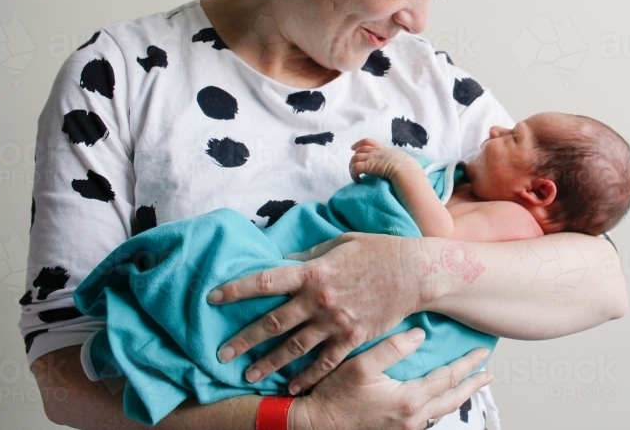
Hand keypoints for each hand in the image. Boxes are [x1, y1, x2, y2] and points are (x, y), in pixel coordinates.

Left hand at [208, 232, 430, 393]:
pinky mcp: (352, 337)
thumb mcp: (342, 243)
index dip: (236, 290)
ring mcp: (335, 322)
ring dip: (268, 363)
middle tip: (220, 353)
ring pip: (293, 348)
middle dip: (243, 340)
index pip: (265, 282)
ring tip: (248, 375)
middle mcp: (318, 299)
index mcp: (313, 271)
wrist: (415, 273)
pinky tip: (292, 387)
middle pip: (272, 323)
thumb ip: (311, 254)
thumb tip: (285, 260)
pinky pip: (325, 363)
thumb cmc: (380, 251)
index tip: (213, 298)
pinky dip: (307, 377)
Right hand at [290, 327, 492, 429]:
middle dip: (472, 385)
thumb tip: (419, 334)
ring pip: (442, 412)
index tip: (483, 354)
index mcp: (409, 400)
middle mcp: (412, 418)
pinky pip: (428, 419)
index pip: (448, 379)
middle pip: (452, 400)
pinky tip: (439, 400)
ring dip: (458, 397)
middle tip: (488, 373)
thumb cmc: (334, 395)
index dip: (467, 365)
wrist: (315, 424)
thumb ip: (392, 348)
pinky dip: (440, 407)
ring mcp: (405, 429)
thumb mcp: (360, 365)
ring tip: (469, 385)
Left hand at [349, 138, 420, 182]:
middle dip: (354, 157)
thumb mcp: (401, 159)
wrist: (404, 169)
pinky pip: (354, 168)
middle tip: (354, 166)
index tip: (353, 148)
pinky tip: (357, 180)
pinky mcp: (368, 166)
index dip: (359, 143)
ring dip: (352, 167)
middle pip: (359, 150)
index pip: (368, 141)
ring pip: (354, 159)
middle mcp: (375, 152)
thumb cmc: (407, 166)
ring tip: (355, 175)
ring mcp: (371, 158)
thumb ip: (397, 159)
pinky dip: (353, 174)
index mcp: (383, 149)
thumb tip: (403, 165)